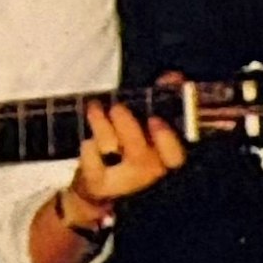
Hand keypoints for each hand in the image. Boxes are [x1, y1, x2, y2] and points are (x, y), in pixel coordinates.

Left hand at [68, 87, 187, 212]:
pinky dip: (87, 147)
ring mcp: (122, 181)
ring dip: (102, 126)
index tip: (155, 120)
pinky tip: (87, 138)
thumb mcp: (147, 126)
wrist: (100, 185)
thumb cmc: (128, 150)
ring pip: (113, 154)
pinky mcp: (97, 183)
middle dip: (128, 128)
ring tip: (95, 108)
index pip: (175, 157)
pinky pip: (90, 162)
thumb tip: (174, 77)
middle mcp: (147, 173)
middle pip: (141, 157)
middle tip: (118, 108)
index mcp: (165, 158)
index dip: (167, 140)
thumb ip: (163, 100)